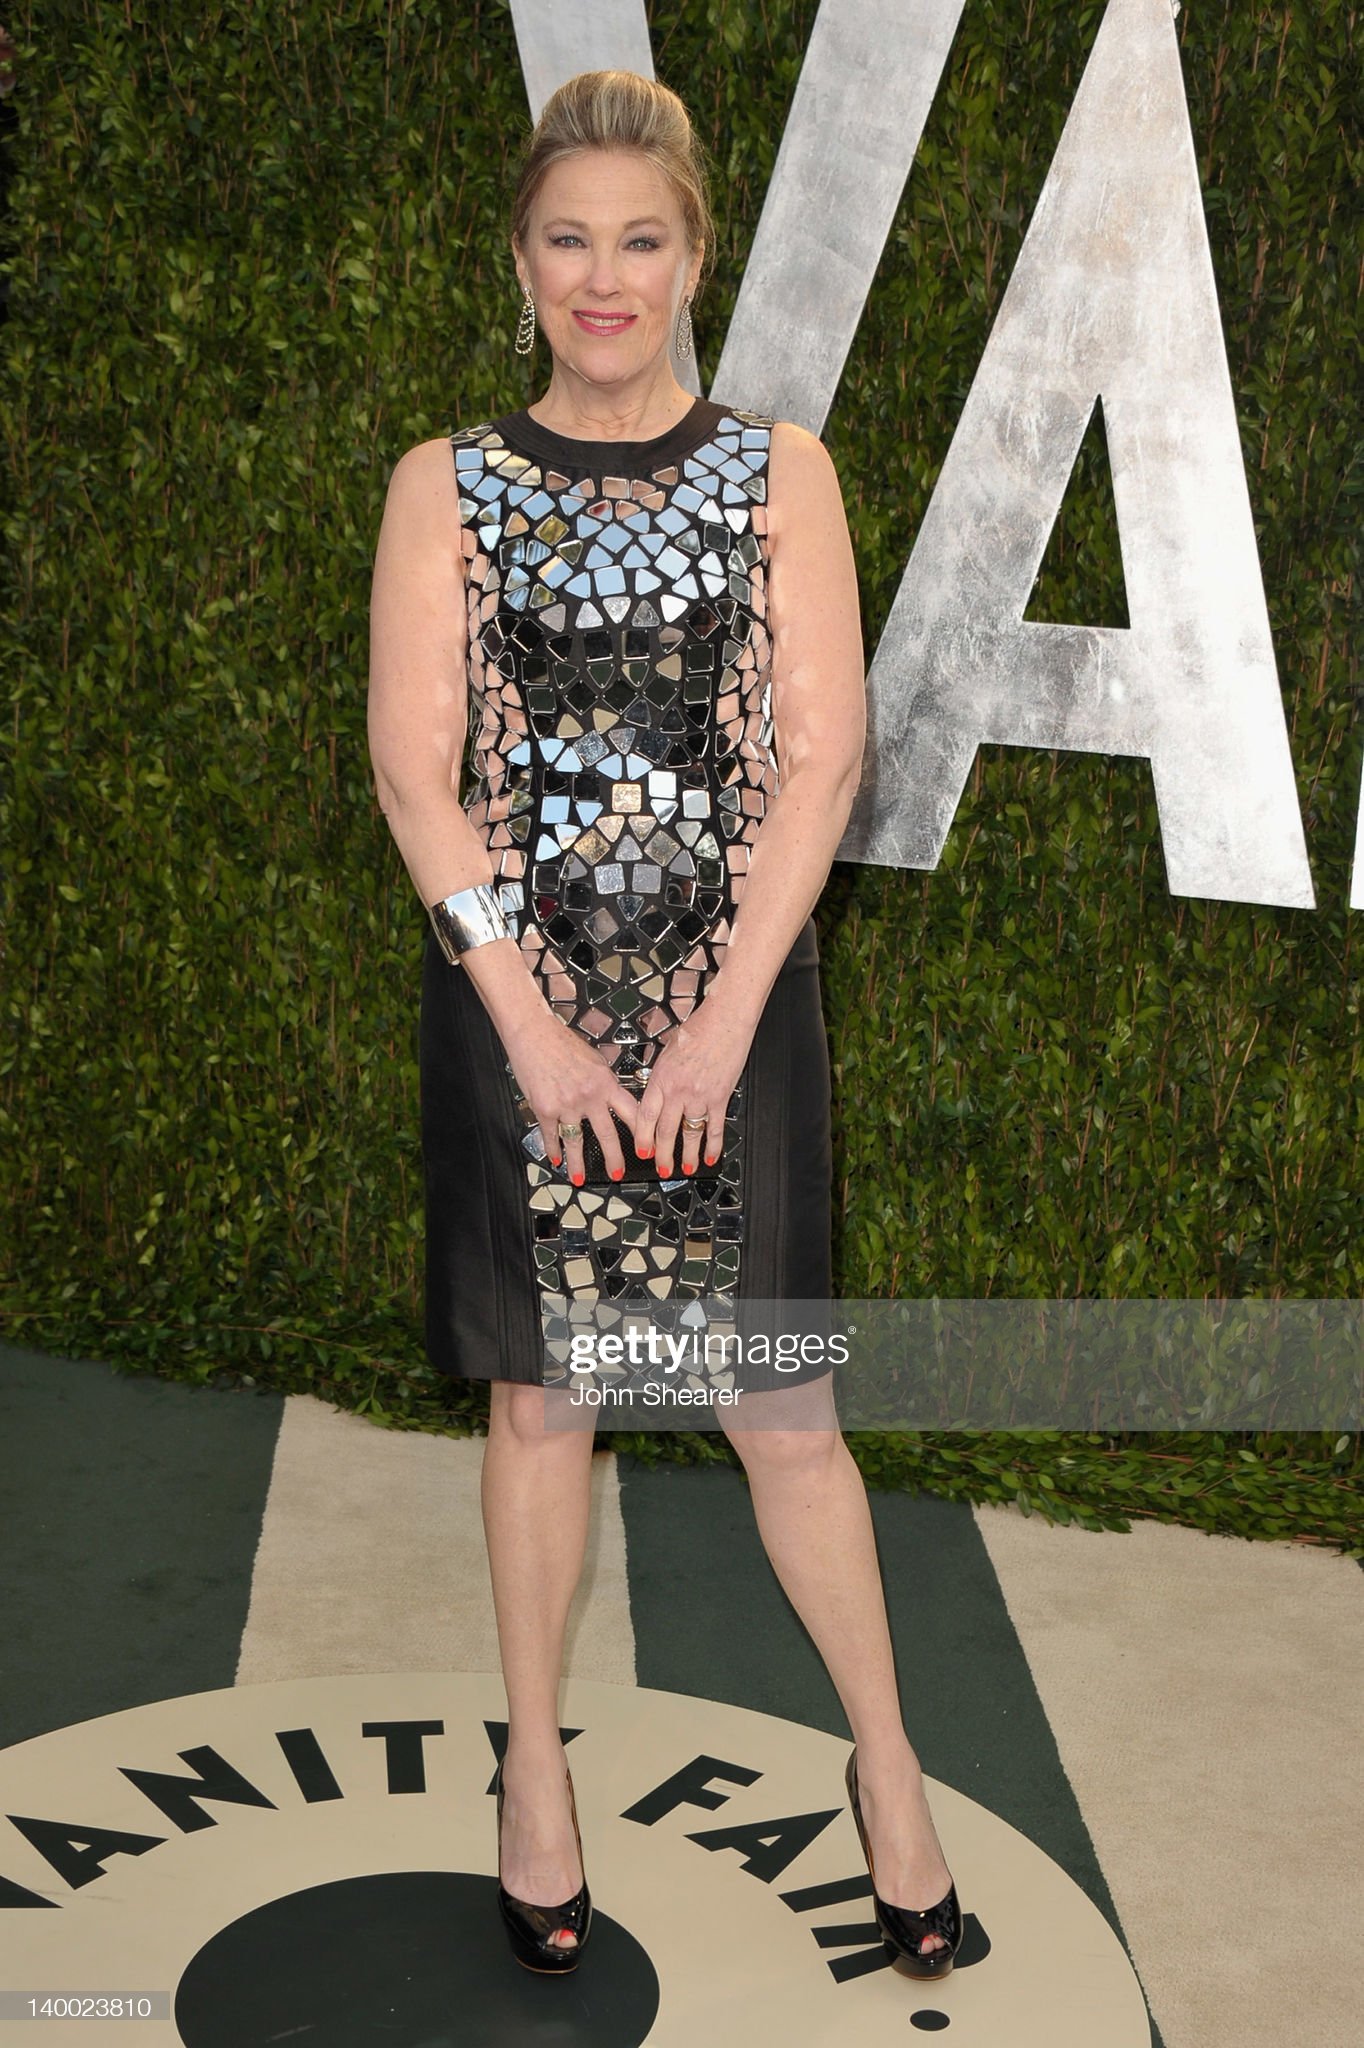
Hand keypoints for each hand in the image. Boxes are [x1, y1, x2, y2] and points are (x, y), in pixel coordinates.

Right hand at [503, 1006, 641, 1184]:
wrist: (534, 1033)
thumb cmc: (563, 1043)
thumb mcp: (595, 1060)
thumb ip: (605, 1082)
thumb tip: (613, 1098)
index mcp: (606, 1083)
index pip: (632, 1113)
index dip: (642, 1134)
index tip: (648, 1149)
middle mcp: (590, 1096)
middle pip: (608, 1135)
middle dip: (615, 1159)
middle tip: (618, 1174)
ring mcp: (567, 1104)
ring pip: (576, 1142)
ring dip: (578, 1164)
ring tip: (580, 1179)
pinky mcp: (545, 1108)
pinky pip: (550, 1135)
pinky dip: (552, 1150)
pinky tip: (555, 1159)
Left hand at [634, 1001, 753, 1177]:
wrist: (724, 1021)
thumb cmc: (696, 1030)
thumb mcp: (666, 1053)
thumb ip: (660, 1077)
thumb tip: (656, 1095)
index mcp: (661, 1078)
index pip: (646, 1116)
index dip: (642, 1138)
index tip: (642, 1152)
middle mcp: (678, 1090)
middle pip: (666, 1130)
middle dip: (662, 1154)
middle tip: (662, 1168)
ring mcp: (700, 1096)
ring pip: (690, 1133)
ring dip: (687, 1155)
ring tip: (685, 1169)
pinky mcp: (720, 1097)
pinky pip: (715, 1127)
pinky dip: (713, 1145)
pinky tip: (710, 1156)